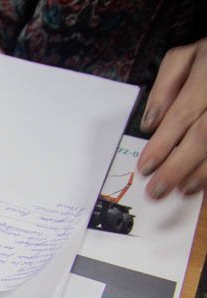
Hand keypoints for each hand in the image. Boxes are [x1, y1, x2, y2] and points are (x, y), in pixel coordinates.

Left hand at [138, 38, 206, 198]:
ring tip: (183, 190)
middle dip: (178, 166)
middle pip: (204, 135)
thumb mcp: (188, 57)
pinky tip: (205, 186)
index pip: (184, 113)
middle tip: (157, 190)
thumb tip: (150, 124)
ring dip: (203, 173)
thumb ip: (165, 86)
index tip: (145, 167)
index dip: (164, 143)